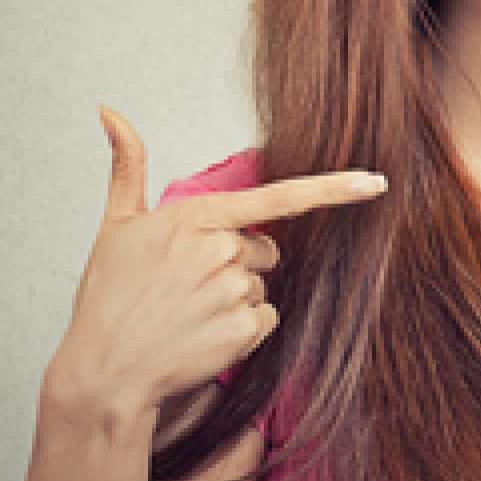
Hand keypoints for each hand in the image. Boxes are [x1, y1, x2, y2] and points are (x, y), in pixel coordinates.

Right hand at [47, 106, 386, 416]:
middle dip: (237, 263)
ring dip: (236, 299)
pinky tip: (204, 335)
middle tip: (189, 285)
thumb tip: (109, 110)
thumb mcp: (115, 225)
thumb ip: (127, 164)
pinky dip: (241, 331)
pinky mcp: (243, 331)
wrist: (103, 370)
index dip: (334, 189)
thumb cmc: (108, 298)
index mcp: (195, 216)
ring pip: (262, 286)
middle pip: (264, 249)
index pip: (278, 197)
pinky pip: (265, 320)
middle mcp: (221, 249)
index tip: (376, 182)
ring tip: (189, 312)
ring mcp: (234, 291)